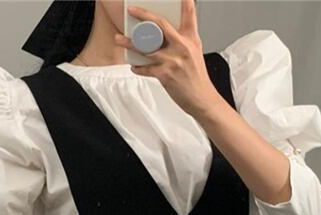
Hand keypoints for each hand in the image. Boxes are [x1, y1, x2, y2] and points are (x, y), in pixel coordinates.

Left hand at [115, 0, 219, 115]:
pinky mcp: (165, 75)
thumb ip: (182, 40)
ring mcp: (173, 60)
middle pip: (160, 24)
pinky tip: (134, 65)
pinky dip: (138, 67)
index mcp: (190, 39)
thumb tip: (164, 34)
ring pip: (146, 47)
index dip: (185, 0)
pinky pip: (146, 68)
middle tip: (132, 10)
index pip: (189, 13)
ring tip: (119, 39)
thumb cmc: (196, 77)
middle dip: (143, 15)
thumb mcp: (194, 52)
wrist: (201, 98)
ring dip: (130, 43)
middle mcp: (182, 46)